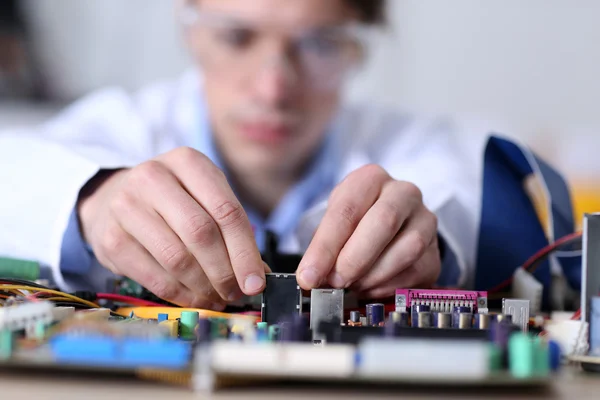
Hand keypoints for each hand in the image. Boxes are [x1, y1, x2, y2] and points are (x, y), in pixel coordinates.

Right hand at [78, 147, 266, 308]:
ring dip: (203, 287)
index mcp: (188, 162)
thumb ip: (232, 230)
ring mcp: (127, 206)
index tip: (256, 282)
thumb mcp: (204, 198)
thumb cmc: (172, 200)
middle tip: (236, 293)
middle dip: (224, 272)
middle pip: (201, 233)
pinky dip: (180, 295)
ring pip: (177, 258)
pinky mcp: (111, 238)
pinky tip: (194, 298)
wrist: (112, 198)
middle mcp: (153, 177)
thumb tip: (258, 274)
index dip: (245, 252)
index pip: (226, 211)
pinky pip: (154, 277)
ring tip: (217, 298)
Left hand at [297, 165, 440, 298]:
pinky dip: (388, 285)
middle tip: (334, 282)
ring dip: (373, 275)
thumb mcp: (334, 222)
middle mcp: (403, 193)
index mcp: (371, 179)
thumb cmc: (356, 221)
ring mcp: (425, 220)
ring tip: (352, 286)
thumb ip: (324, 246)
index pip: (347, 210)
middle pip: (383, 222)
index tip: (309, 275)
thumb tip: (312, 277)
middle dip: (353, 259)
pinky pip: (416, 271)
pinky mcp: (435, 250)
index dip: (325, 246)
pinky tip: (370, 289)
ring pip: (407, 248)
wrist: (392, 226)